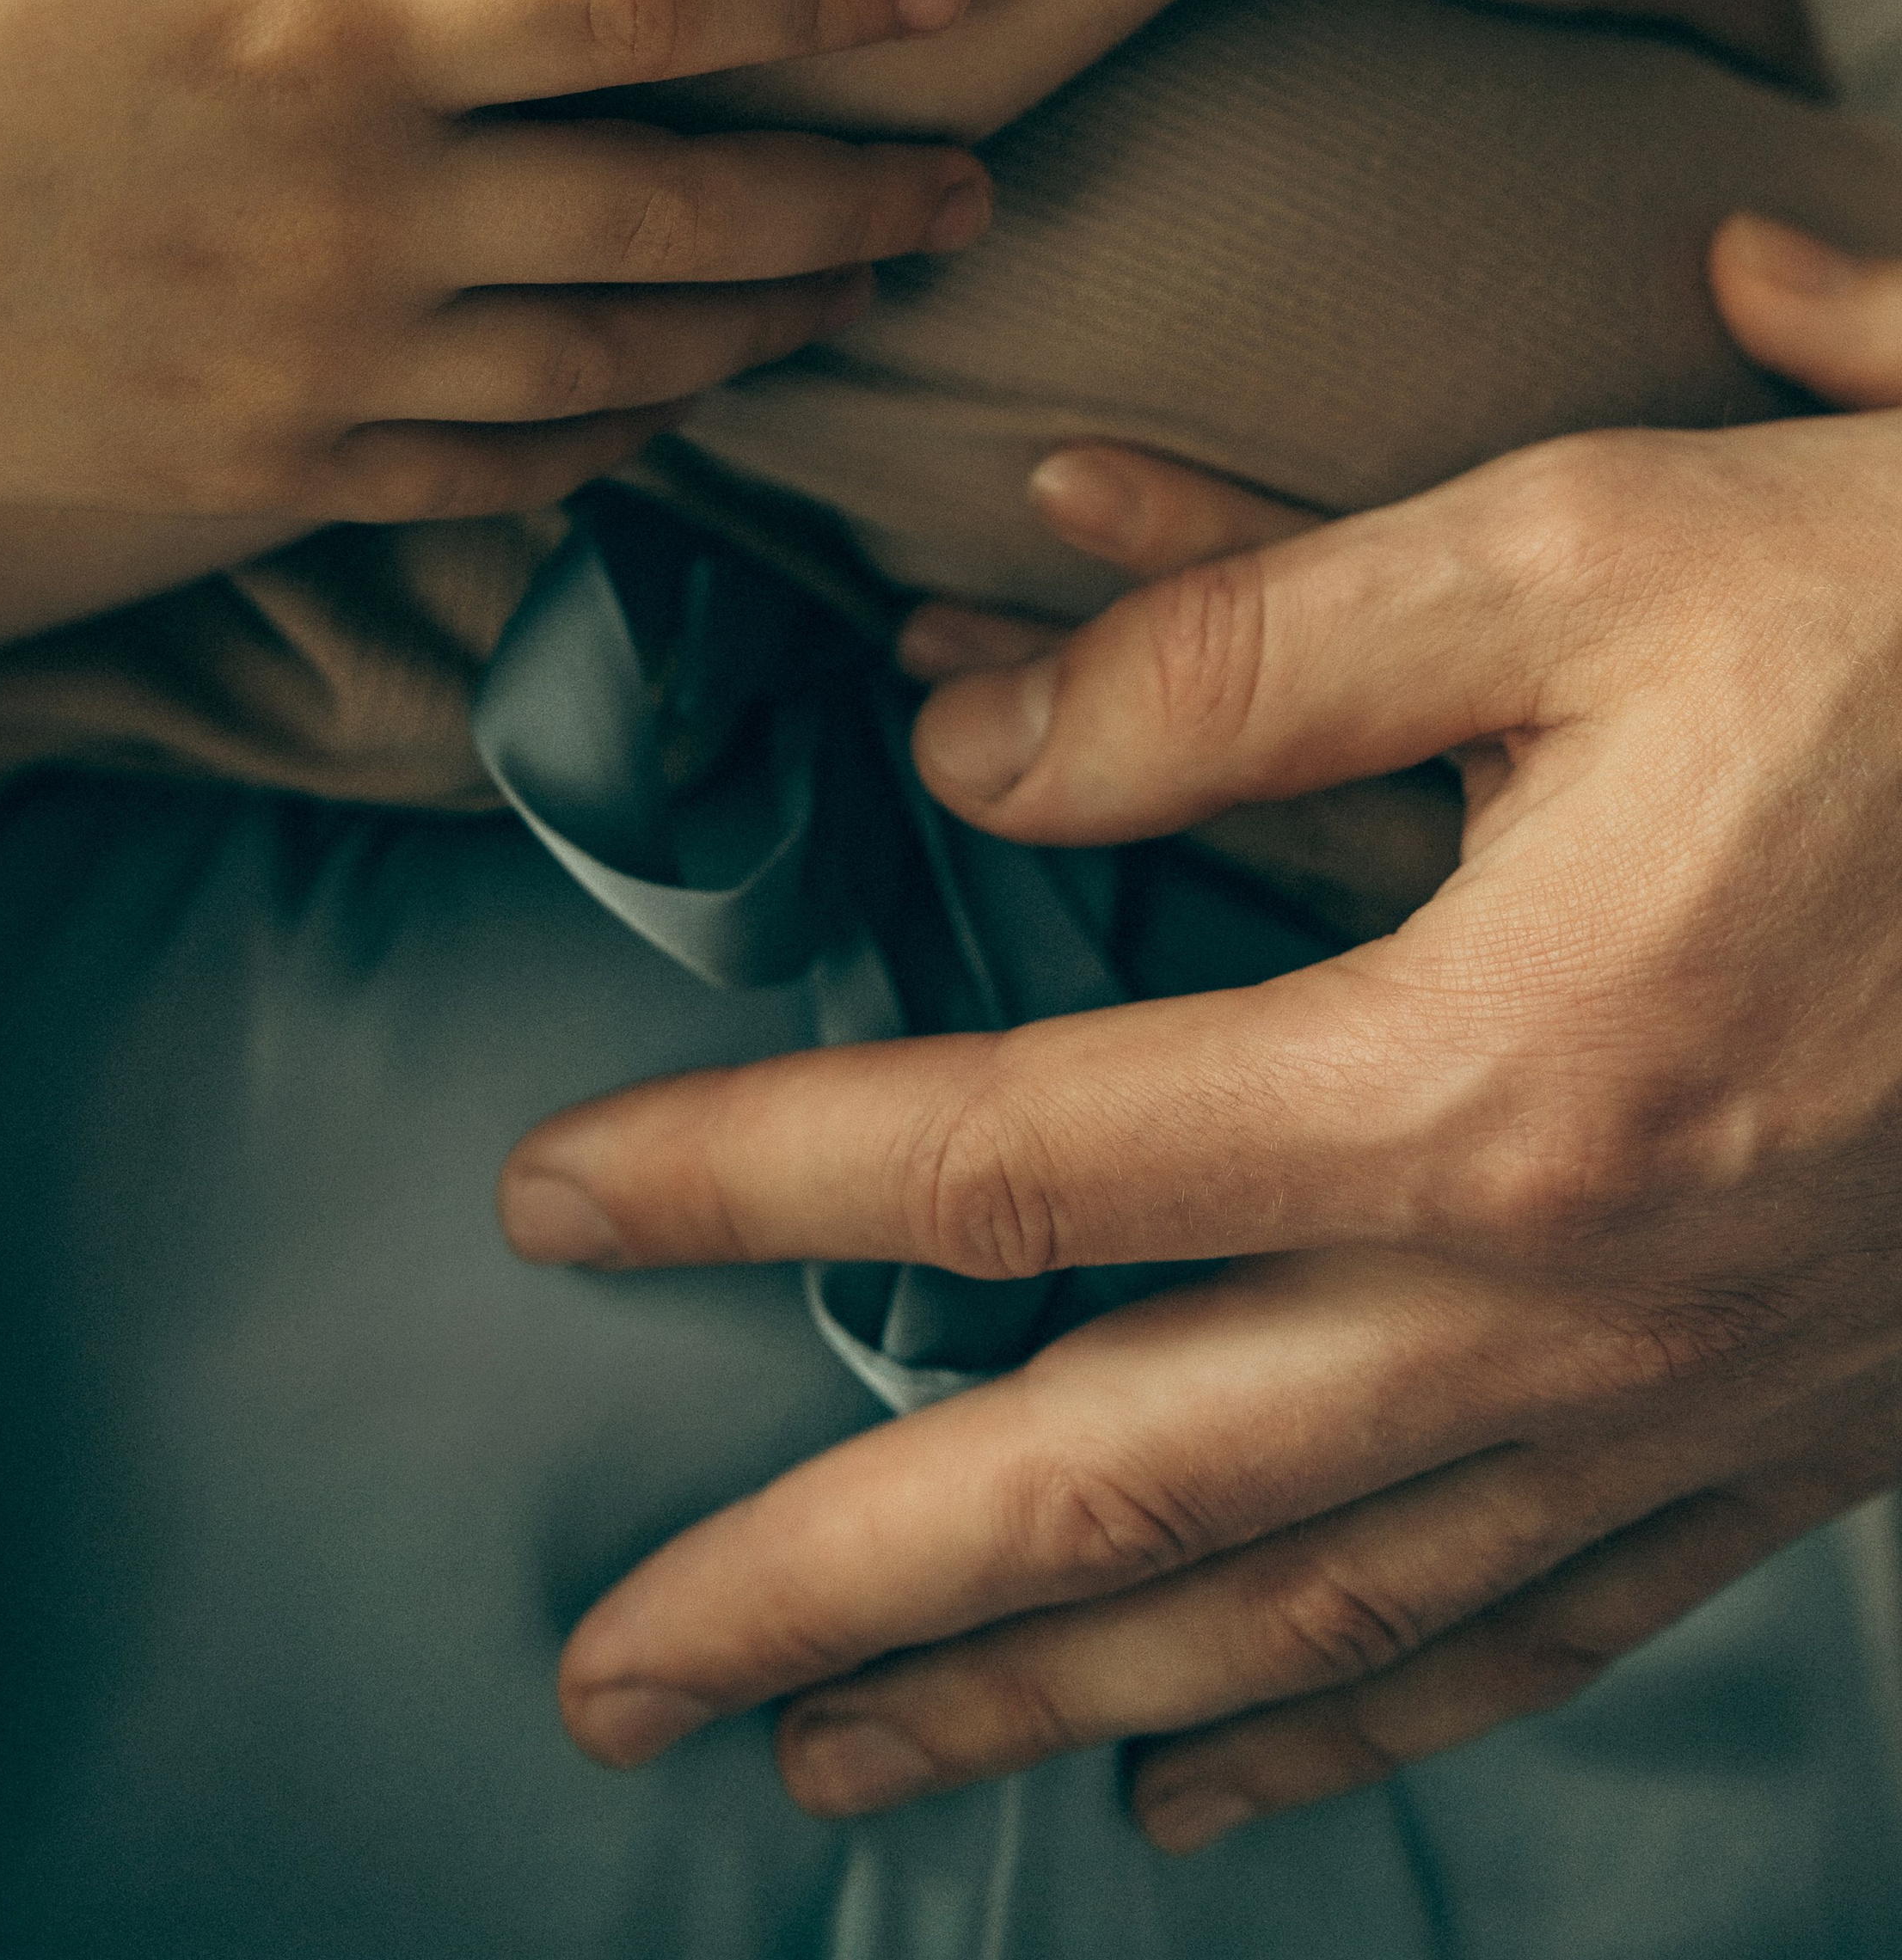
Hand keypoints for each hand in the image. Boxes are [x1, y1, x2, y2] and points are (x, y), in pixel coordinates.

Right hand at [0, 0, 981, 512]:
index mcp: (330, 23)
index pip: (651, 0)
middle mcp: (359, 215)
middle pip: (684, 213)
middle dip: (856, 199)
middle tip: (978, 185)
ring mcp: (316, 368)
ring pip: (619, 369)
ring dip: (766, 331)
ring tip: (858, 291)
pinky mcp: (258, 477)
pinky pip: (492, 482)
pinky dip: (610, 447)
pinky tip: (668, 409)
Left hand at [493, 215, 1901, 1843]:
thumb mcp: (1577, 553)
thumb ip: (1246, 641)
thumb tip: (973, 728)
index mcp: (1495, 1074)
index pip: (1018, 1159)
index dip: (756, 1180)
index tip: (554, 1201)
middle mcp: (1569, 1301)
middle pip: (1116, 1494)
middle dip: (831, 1598)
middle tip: (606, 1680)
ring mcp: (1684, 1410)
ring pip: (1302, 1620)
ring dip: (1039, 1706)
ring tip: (829, 1766)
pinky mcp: (1789, 1441)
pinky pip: (1529, 1637)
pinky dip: (1346, 1721)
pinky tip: (1208, 1780)